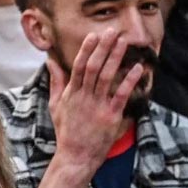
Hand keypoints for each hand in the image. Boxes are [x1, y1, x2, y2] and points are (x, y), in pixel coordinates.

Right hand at [48, 28, 143, 174]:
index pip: (78, 66)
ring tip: (124, 42)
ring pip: (105, 77)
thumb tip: (50, 61)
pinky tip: (137, 68)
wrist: (75, 156)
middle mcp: (83, 97)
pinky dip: (129, 80)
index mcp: (70, 94)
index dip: (86, 49)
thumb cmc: (66, 132)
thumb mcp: (55, 105)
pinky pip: (121, 95)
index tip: (94, 35)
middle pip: (92, 67)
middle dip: (103, 48)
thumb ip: (55, 82)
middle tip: (112, 31)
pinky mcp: (109, 117)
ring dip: (115, 58)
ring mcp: (96, 107)